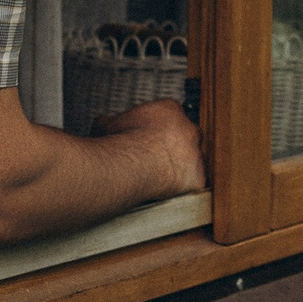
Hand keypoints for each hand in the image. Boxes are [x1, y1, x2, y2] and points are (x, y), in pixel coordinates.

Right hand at [92, 98, 206, 198]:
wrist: (127, 164)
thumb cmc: (118, 144)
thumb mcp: (108, 124)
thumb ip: (112, 121)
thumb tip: (104, 122)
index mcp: (169, 110)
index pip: (172, 115)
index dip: (161, 128)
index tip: (151, 138)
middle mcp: (188, 129)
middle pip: (188, 136)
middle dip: (176, 146)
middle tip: (158, 157)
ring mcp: (196, 153)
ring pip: (194, 160)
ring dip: (182, 167)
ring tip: (163, 176)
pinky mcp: (198, 177)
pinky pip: (196, 184)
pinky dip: (185, 188)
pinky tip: (171, 191)